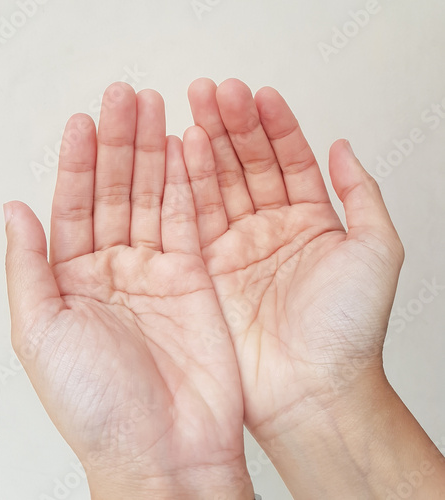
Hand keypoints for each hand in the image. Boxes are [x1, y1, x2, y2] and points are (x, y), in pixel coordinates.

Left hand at [4, 83, 252, 499]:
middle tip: (125, 99)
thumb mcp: (39, 332)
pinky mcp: (196, 278)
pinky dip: (188, 186)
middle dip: (120, 144)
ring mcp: (159, 272)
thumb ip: (28, 268)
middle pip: (117, 193)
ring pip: (154, 199)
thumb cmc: (99, 405)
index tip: (84, 122)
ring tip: (155, 112)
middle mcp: (116, 272)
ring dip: (154, 155)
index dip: (78, 162)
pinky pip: (190, 221)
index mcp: (73, 283)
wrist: (165, 448)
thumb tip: (13, 212)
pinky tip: (184, 155)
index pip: (74, 206)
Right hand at [184, 78, 417, 495]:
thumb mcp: (377, 252)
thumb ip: (362, 195)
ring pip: (220, 184)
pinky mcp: (208, 268)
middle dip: (235, 125)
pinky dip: (190, 183)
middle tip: (217, 91)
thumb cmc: (348, 330)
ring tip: (197, 108)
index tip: (261, 96)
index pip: (289, 161)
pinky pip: (196, 217)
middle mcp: (270, 231)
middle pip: (249, 165)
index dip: (276, 126)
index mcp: (311, 224)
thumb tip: (345, 147)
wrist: (310, 389)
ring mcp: (236, 248)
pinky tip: (185, 151)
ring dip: (209, 145)